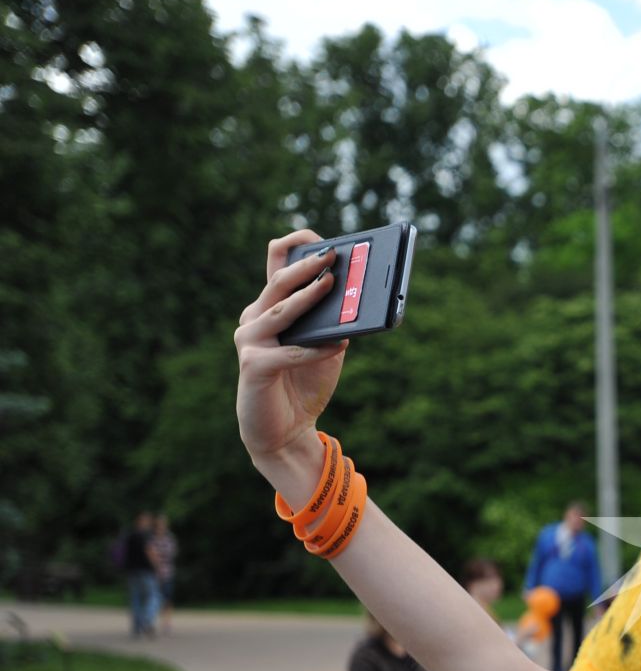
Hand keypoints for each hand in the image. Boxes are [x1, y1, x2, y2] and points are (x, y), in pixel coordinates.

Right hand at [234, 231, 346, 482]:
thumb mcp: (326, 347)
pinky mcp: (253, 367)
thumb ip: (335, 323)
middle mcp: (254, 319)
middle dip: (307, 266)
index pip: (276, 266)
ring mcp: (250, 342)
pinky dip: (316, 349)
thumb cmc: (304, 383)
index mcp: (270, 308)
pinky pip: (289, 353)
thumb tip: (361, 298)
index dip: (295, 246)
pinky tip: (339, 345)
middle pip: (278, 282)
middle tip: (333, 255)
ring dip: (307, 297)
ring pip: (279, 310)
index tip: (322, 238)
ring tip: (331, 285)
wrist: (286, 431)